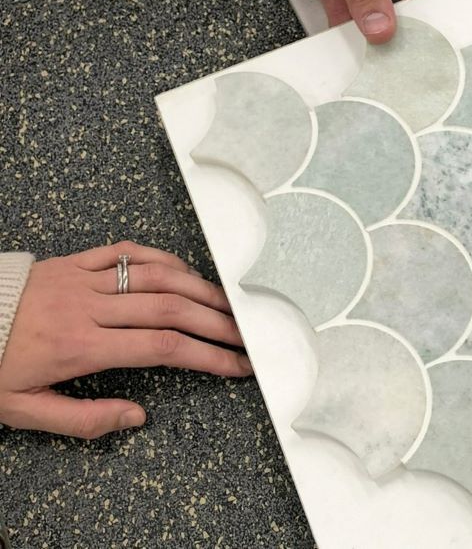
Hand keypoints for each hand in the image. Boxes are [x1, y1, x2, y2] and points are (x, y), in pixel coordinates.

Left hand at [0, 242, 249, 439]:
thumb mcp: (26, 410)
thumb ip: (85, 418)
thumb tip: (137, 417)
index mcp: (80, 347)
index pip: (162, 348)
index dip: (206, 356)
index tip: (235, 365)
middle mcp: (90, 307)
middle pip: (171, 309)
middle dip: (217, 322)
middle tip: (246, 334)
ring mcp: (85, 278)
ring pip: (158, 276)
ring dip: (200, 288)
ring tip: (228, 303)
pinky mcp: (77, 260)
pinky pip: (130, 251)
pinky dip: (164, 258)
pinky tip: (186, 271)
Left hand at [205, 0, 464, 41]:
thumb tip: (383, 27)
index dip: (456, 2)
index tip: (460, 34)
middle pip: (415, 0)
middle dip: (418, 27)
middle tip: (422, 58)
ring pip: (380, 11)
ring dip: (381, 33)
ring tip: (389, 62)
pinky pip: (347, 15)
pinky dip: (348, 33)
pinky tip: (352, 50)